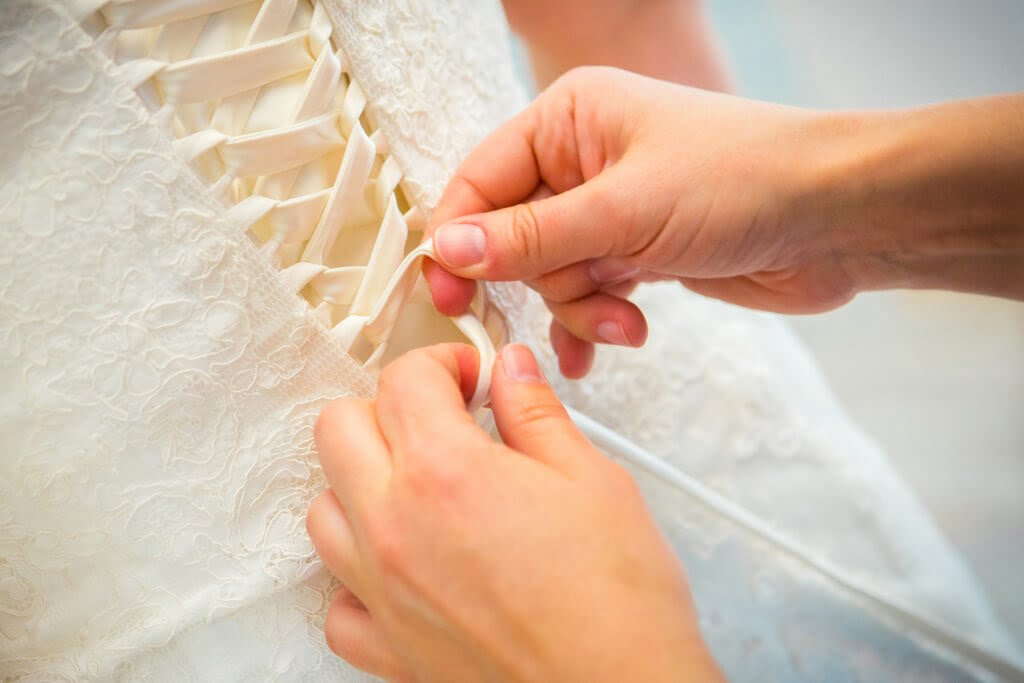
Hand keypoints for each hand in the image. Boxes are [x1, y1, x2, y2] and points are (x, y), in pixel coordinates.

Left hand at [307, 343, 722, 681]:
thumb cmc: (615, 601)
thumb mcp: (591, 478)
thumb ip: (536, 412)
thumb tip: (511, 371)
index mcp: (445, 472)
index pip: (404, 380)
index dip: (443, 361)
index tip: (471, 376)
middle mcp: (396, 527)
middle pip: (338, 428)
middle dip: (388, 407)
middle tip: (442, 418)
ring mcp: (383, 591)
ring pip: (323, 509)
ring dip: (362, 482)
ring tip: (418, 486)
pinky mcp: (389, 647)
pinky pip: (337, 603)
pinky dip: (357, 576)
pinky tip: (402, 565)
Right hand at [424, 67, 851, 377]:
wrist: (839, 219)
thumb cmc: (744, 180)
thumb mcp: (623, 211)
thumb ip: (531, 238)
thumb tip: (449, 250)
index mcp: (569, 119)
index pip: (480, 181)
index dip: (459, 239)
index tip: (449, 294)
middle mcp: (583, 160)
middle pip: (513, 237)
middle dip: (544, 281)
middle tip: (575, 300)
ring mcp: (611, 208)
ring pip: (552, 275)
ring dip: (583, 307)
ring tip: (626, 320)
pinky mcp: (637, 251)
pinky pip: (590, 292)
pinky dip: (598, 320)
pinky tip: (619, 338)